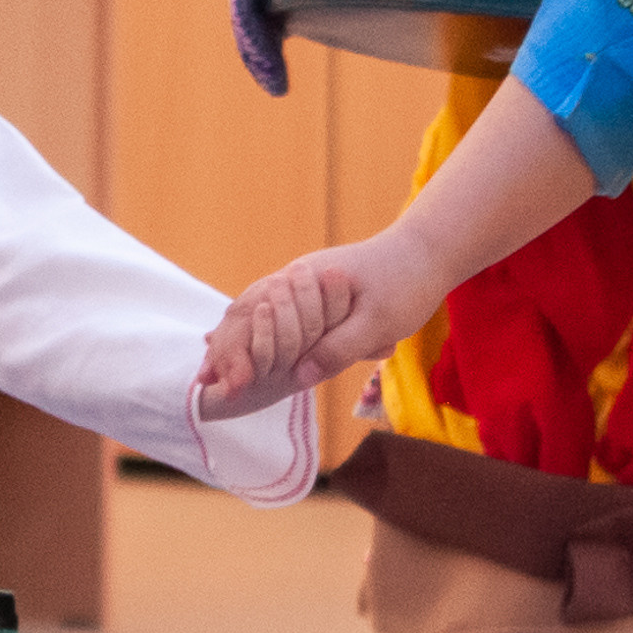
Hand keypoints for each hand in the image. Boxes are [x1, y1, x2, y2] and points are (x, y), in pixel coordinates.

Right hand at [199, 240, 426, 415]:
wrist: (427, 250)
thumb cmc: (406, 284)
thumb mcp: (377, 322)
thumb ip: (337, 348)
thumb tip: (298, 377)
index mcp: (304, 280)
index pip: (253, 314)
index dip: (235, 350)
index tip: (224, 382)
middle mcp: (295, 276)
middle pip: (245, 309)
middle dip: (224, 346)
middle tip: (205, 382)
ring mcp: (302, 279)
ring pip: (256, 306)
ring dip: (235, 338)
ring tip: (215, 370)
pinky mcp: (313, 287)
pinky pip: (274, 307)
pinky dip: (256, 328)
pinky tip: (249, 347)